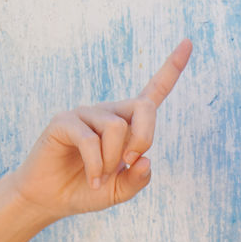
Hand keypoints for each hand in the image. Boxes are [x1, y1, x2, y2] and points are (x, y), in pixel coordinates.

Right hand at [10, 39, 192, 219]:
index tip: (188, 42)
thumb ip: (139, 178)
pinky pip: (90, 140)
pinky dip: (97, 166)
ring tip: (100, 177)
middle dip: (144, 137)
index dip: (172, 67)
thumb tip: (146, 160)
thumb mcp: (122, 190)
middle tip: (129, 161)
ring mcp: (86, 114)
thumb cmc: (88, 189)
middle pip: (144, 107)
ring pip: (117, 128)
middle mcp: (109, 112)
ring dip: (113, 161)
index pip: (154, 90)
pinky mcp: (64, 121)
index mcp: (128, 123)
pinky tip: (93, 179)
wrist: (52, 198)